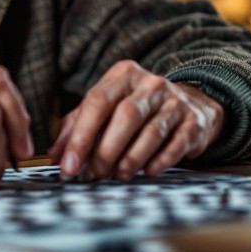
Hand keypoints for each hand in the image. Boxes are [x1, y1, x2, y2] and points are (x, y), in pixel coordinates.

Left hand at [48, 60, 222, 181]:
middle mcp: (150, 84)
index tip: (68, 165)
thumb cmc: (137, 108)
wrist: (191, 102)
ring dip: (130, 161)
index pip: (97, 101)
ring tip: (117, 176)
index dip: (80, 136)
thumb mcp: (107, 106)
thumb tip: (56, 155)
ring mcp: (175, 102)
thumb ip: (78, 125)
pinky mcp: (194, 122)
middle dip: (105, 151)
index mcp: (123, 75)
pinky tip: (146, 173)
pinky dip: (158, 163)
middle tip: (93, 176)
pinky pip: (175, 146)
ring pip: (150, 134)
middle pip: (125, 117)